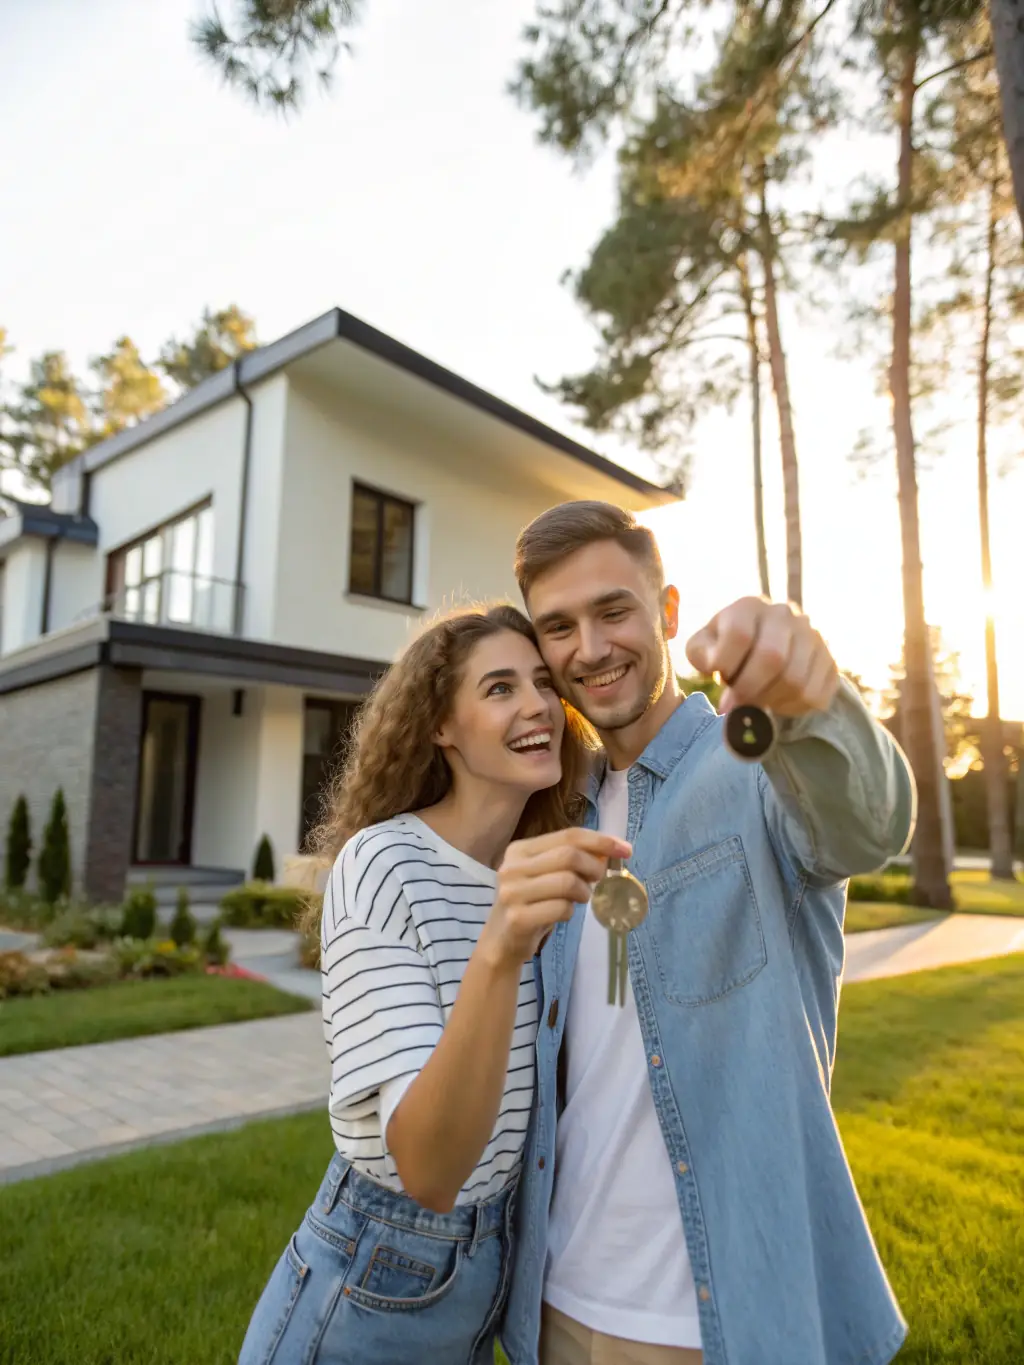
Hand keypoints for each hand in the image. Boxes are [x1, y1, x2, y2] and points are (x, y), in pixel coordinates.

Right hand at [480, 828, 632, 968]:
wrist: (501, 943)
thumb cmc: (531, 905)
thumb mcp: (546, 876)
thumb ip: (570, 860)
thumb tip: (611, 850)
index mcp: (519, 850)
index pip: (568, 835)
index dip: (601, 840)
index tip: (626, 849)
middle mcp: (512, 867)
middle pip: (569, 855)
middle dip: (594, 867)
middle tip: (599, 880)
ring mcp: (513, 893)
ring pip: (568, 882)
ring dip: (583, 892)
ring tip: (579, 899)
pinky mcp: (518, 918)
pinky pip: (561, 908)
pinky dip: (570, 912)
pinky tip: (562, 915)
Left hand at [685, 597, 838, 717]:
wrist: (766, 647)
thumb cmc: (727, 650)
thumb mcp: (704, 646)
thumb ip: (699, 653)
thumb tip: (714, 665)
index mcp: (749, 606)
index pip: (740, 634)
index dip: (726, 667)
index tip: (717, 686)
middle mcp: (785, 614)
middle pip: (773, 657)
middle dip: (750, 690)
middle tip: (737, 707)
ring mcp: (812, 636)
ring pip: (796, 680)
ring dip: (770, 702)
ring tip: (756, 703)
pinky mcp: (829, 661)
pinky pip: (815, 694)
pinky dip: (792, 708)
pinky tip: (777, 703)